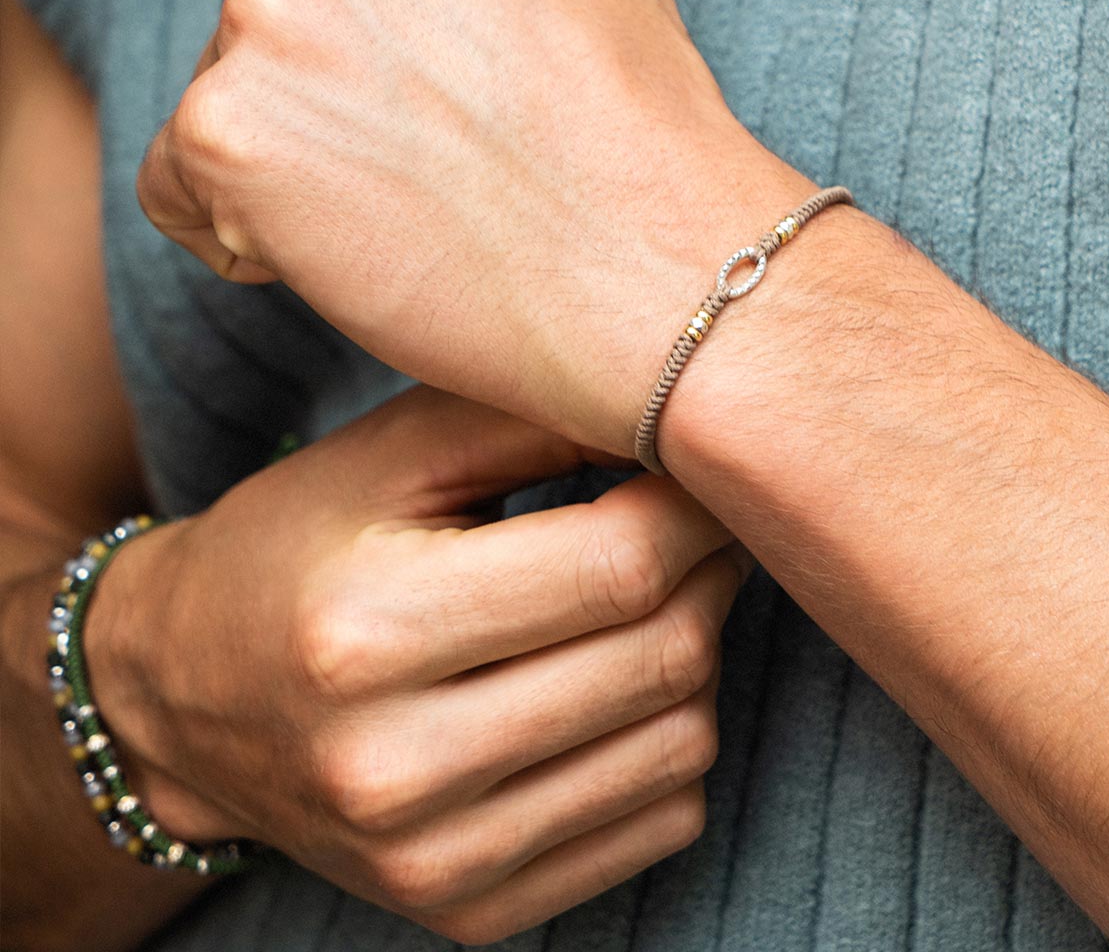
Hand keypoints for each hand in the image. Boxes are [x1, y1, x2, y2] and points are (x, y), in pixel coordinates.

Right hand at [85, 387, 745, 942]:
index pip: (618, 568)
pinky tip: (621, 684)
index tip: (702, 473)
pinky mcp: (469, 909)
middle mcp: (397, 768)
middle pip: (662, 659)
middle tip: (696, 525)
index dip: (693, 509)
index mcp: (370, 629)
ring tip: (649, 600)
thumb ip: (531, 418)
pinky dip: (669, 739)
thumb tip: (677, 418)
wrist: (186, 698)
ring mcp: (434, 859)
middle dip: (710, 572)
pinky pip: (659, 821)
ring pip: (681, 746)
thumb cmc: (295, 544)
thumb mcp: (392, 451)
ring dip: (697, 656)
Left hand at [137, 0, 807, 455]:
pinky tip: (347, 249)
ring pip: (228, 98)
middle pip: (269, 15)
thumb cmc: (638, 122)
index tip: (459, 98)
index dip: (384, 40)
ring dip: (295, 161)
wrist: (654, 274)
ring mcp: (265, 17)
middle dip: (335, 94)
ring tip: (409, 209)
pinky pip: (179, 187)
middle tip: (444, 164)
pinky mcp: (226, 132)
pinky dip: (243, 230)